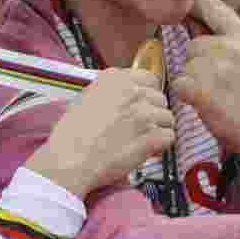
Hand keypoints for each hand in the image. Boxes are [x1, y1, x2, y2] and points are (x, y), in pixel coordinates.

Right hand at [26, 68, 173, 198]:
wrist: (70, 159)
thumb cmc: (71, 135)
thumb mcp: (85, 98)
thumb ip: (110, 91)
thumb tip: (126, 94)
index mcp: (115, 79)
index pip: (150, 78)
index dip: (148, 95)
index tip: (144, 106)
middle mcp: (132, 92)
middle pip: (160, 99)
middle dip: (154, 114)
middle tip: (142, 128)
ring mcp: (144, 113)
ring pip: (167, 118)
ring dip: (159, 130)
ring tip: (144, 141)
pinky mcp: (151, 136)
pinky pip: (169, 137)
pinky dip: (162, 146)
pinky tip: (149, 150)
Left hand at [170, 0, 239, 173]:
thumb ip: (224, 43)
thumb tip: (194, 22)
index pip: (215, 8)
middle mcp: (230, 47)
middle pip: (192, 46)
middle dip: (199, 64)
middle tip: (222, 86)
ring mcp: (215, 67)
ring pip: (185, 66)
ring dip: (194, 82)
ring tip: (219, 96)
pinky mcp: (200, 88)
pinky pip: (179, 85)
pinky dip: (188, 98)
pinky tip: (208, 106)